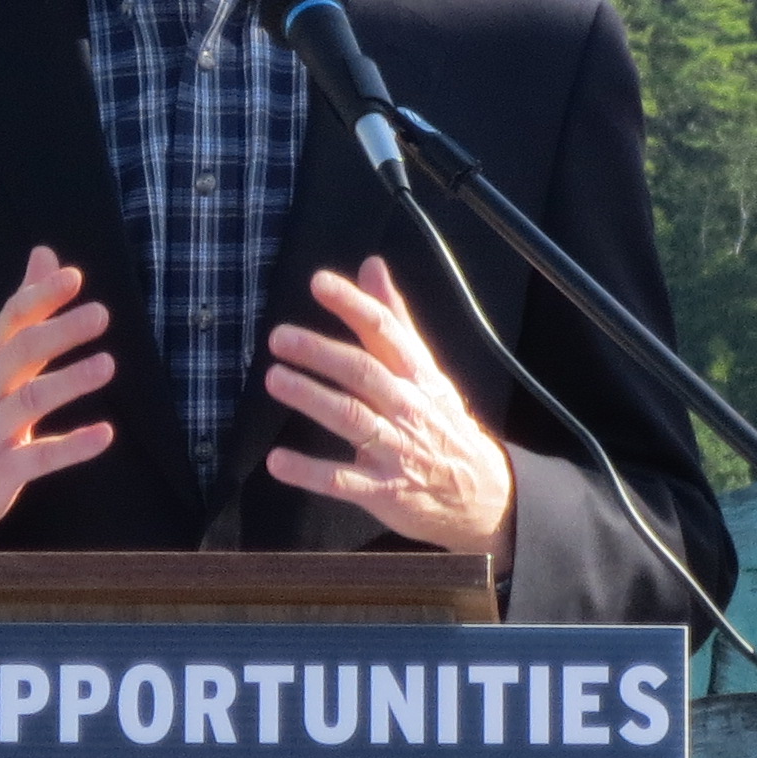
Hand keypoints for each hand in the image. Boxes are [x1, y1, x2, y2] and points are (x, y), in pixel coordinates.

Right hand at [0, 246, 118, 547]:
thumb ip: (23, 309)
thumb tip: (46, 254)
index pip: (10, 320)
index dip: (40, 297)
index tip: (74, 277)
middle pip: (20, 353)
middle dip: (59, 331)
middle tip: (100, 313)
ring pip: (30, 400)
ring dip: (69, 382)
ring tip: (108, 364)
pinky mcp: (2, 471)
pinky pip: (40, 458)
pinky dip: (73, 446)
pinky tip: (106, 434)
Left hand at [263, 255, 518, 563]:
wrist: (481, 492)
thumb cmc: (440, 421)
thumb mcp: (425, 368)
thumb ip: (393, 319)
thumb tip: (370, 265)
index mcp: (418, 374)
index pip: (385, 330)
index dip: (352, 304)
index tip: (318, 283)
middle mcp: (408, 407)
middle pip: (363, 372)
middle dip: (321, 352)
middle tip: (280, 337)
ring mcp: (397, 450)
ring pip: (352, 419)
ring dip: (312, 398)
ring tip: (275, 379)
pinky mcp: (384, 491)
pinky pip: (343, 480)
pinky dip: (309, 472)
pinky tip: (277, 461)